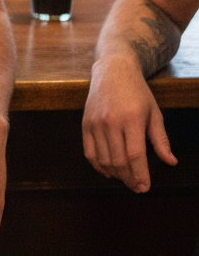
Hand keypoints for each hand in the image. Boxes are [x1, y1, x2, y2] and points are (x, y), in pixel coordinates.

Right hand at [82, 56, 177, 191]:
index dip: (140, 175)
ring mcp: (95, 121)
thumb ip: (161, 139)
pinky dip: (97, 165)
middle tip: (137, 186)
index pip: (136, 156)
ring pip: (103, 159)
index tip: (145, 187)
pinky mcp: (85, 122)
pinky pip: (88, 151)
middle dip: (129, 179)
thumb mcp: (154, 112)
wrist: (113, 69)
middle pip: (118, 161)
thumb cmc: (137, 91)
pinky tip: (107, 170)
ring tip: (125, 178)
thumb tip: (171, 162)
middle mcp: (111, 121)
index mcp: (132, 119)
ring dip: (115, 174)